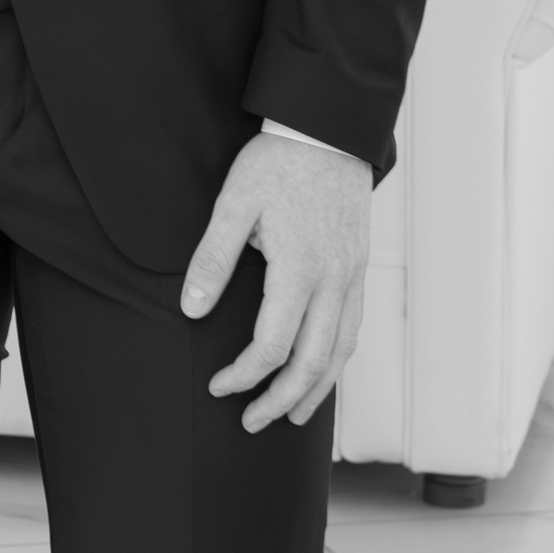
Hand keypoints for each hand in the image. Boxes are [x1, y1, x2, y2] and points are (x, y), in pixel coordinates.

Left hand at [180, 131, 369, 432]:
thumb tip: (193, 309)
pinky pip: (354, 328)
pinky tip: (323, 370)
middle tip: (252, 423)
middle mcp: (334, 280)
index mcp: (300, 269)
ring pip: (342, 351)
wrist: (327, 129)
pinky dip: (338, 360)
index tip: (219, 387)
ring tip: (293, 416)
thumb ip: (213, 258)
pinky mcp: (359, 266)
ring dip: (317, 390)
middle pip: (313, 362)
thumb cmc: (275, 162)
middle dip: (281, 400)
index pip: (273, 345)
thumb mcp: (234, 203)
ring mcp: (352, 275)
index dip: (244, 375)